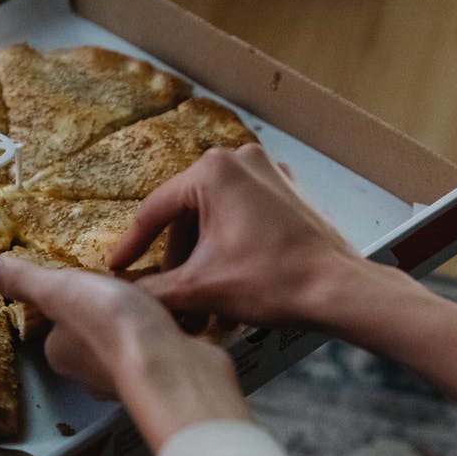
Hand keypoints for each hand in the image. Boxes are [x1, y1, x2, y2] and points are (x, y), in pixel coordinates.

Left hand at [0, 255, 250, 450]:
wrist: (168, 363)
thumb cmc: (110, 324)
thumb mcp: (61, 289)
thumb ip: (26, 280)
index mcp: (59, 353)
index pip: (60, 326)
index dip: (74, 304)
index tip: (93, 286)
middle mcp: (88, 375)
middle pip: (94, 338)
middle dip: (109, 319)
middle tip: (127, 291)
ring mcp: (128, 380)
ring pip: (128, 348)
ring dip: (139, 329)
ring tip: (154, 304)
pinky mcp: (163, 378)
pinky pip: (159, 353)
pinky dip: (165, 339)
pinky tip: (176, 323)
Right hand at [109, 143, 368, 329]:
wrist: (338, 290)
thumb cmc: (273, 282)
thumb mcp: (200, 289)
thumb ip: (152, 290)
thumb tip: (121, 296)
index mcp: (213, 171)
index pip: (155, 210)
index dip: (133, 245)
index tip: (118, 269)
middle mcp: (241, 159)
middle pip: (188, 212)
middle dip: (177, 256)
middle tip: (167, 290)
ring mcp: (271, 172)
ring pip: (218, 214)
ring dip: (205, 253)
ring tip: (202, 295)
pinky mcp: (291, 192)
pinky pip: (247, 214)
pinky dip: (232, 242)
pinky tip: (231, 277)